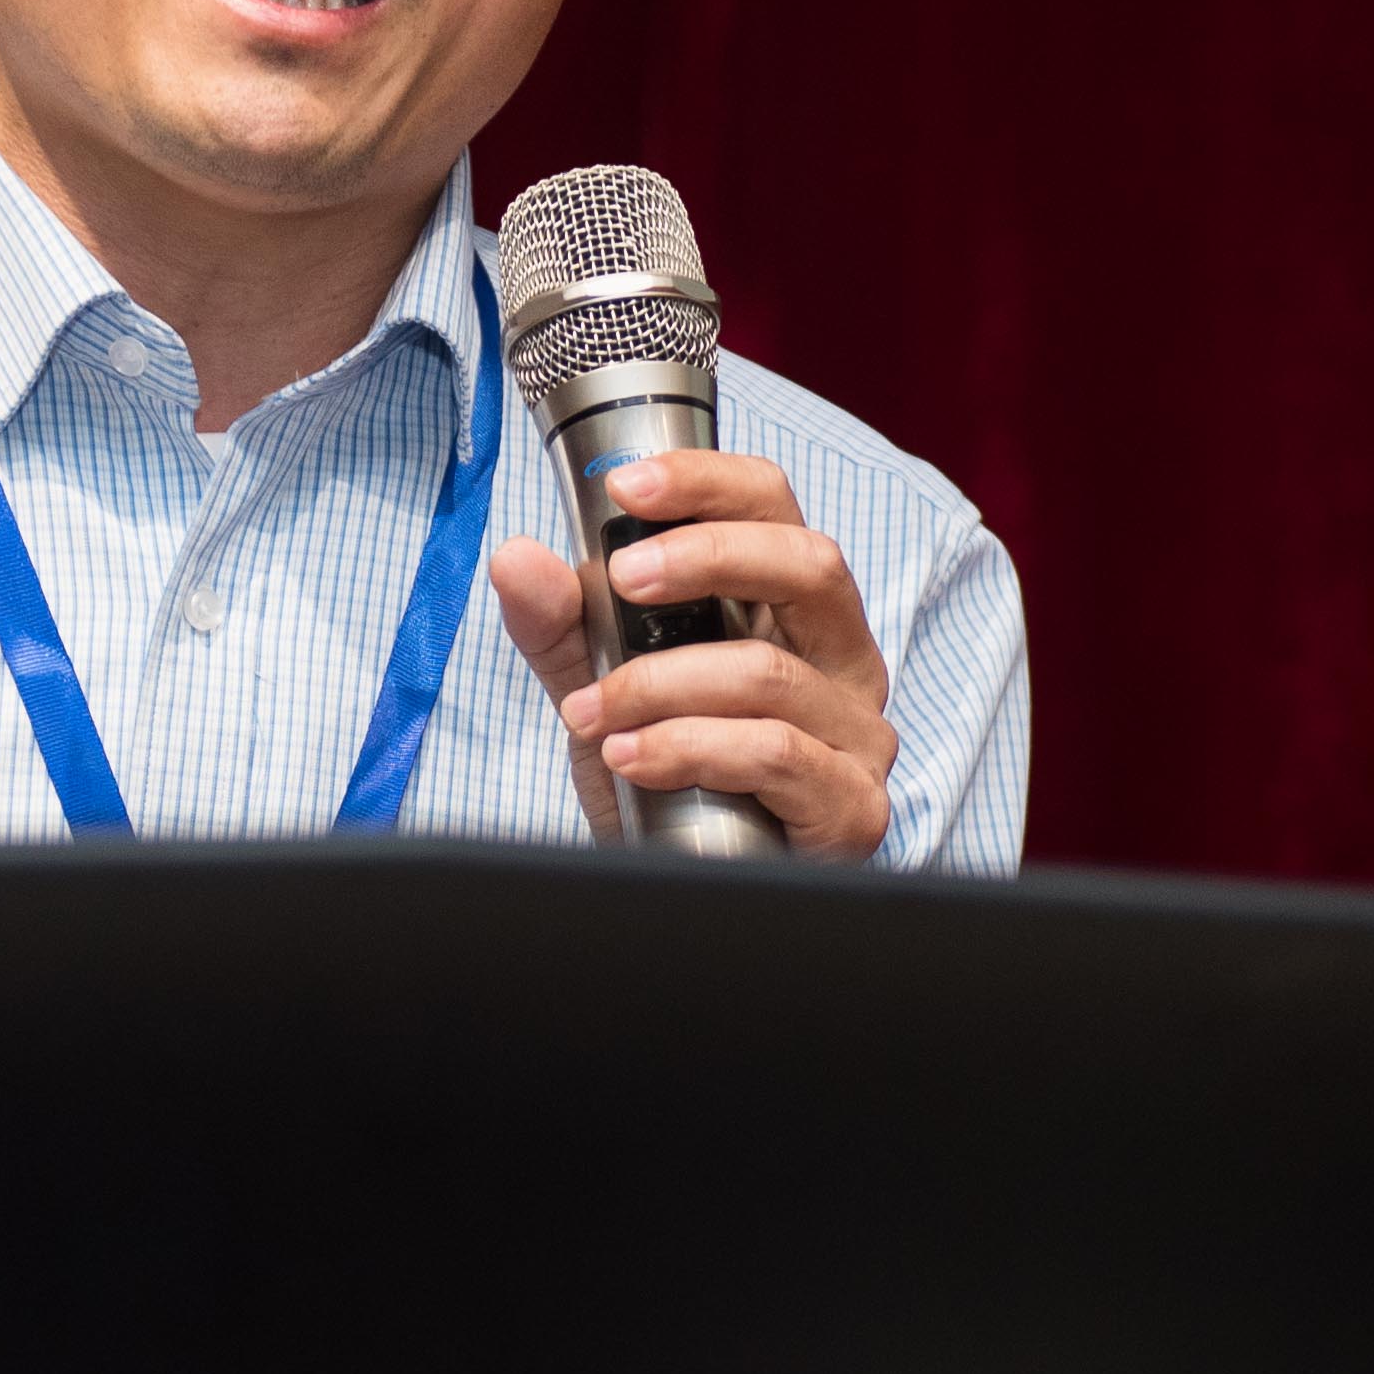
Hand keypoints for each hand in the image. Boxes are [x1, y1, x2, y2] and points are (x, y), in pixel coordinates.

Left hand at [485, 449, 899, 857]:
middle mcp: (842, 662)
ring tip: (592, 713)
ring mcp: (857, 736)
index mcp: (793, 612)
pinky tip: (632, 758)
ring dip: (663, 684)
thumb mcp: (600, 691)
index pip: (774, 509)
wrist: (678, 890)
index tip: (624, 487)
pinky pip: (776, 754)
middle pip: (810, 565)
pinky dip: (691, 747)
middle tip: (622, 578)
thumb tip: (517, 560)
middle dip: (707, 557)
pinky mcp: (852, 807)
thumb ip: (561, 627)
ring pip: (771, 674)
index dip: (707, 483)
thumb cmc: (665, 785)